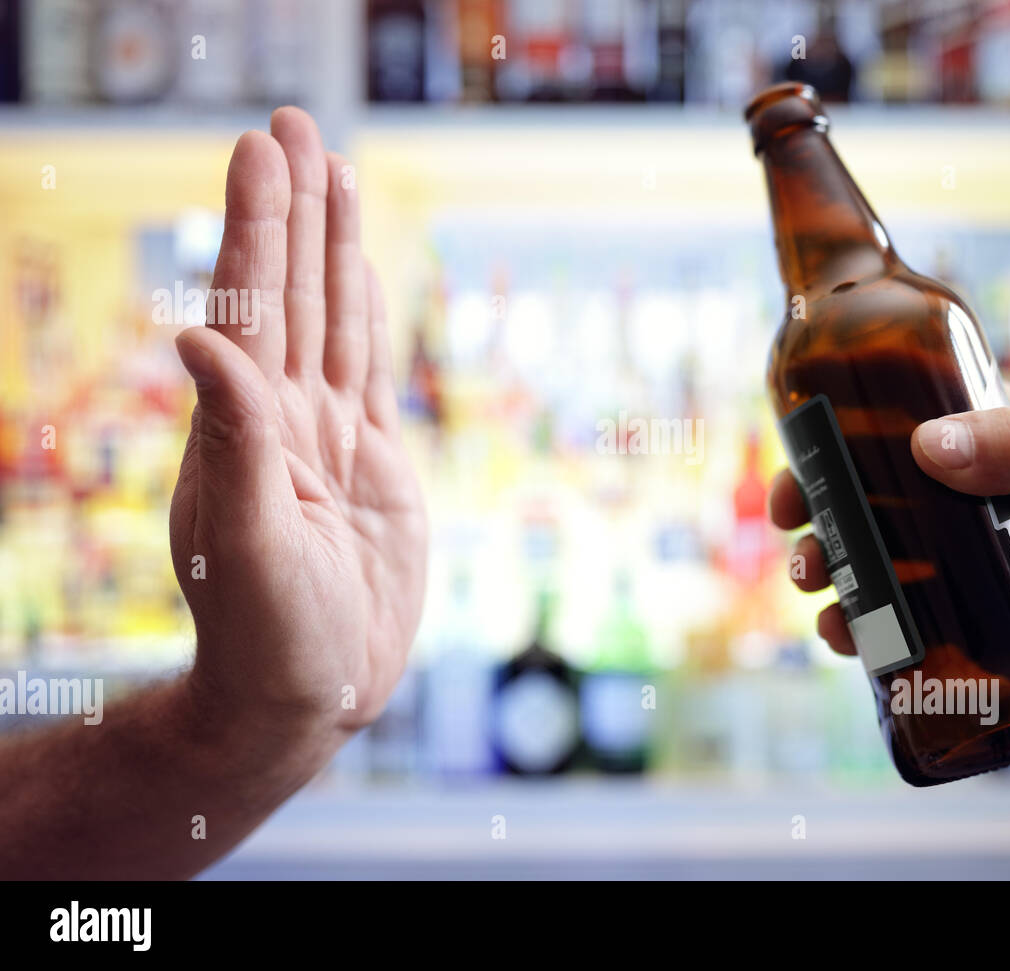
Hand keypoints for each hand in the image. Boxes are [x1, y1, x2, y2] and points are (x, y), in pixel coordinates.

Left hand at [170, 109, 426, 739]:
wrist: (303, 697)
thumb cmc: (266, 638)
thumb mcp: (247, 544)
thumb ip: (234, 438)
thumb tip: (198, 335)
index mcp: (243, 428)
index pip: (254, 303)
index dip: (259, 224)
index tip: (264, 146)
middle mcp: (279, 419)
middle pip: (292, 292)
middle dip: (293, 207)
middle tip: (294, 122)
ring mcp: (326, 439)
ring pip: (331, 321)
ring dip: (331, 246)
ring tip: (332, 174)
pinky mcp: (370, 467)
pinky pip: (366, 373)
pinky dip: (366, 316)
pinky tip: (361, 276)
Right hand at [769, 385, 1009, 725]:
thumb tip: (923, 444)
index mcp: (990, 446)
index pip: (893, 429)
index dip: (832, 446)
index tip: (795, 472)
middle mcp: (967, 503)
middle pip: (869, 503)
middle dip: (823, 525)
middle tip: (805, 553)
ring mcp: (966, 567)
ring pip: (877, 566)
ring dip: (837, 581)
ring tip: (823, 603)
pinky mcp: (973, 628)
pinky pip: (904, 626)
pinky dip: (867, 634)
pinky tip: (851, 644)